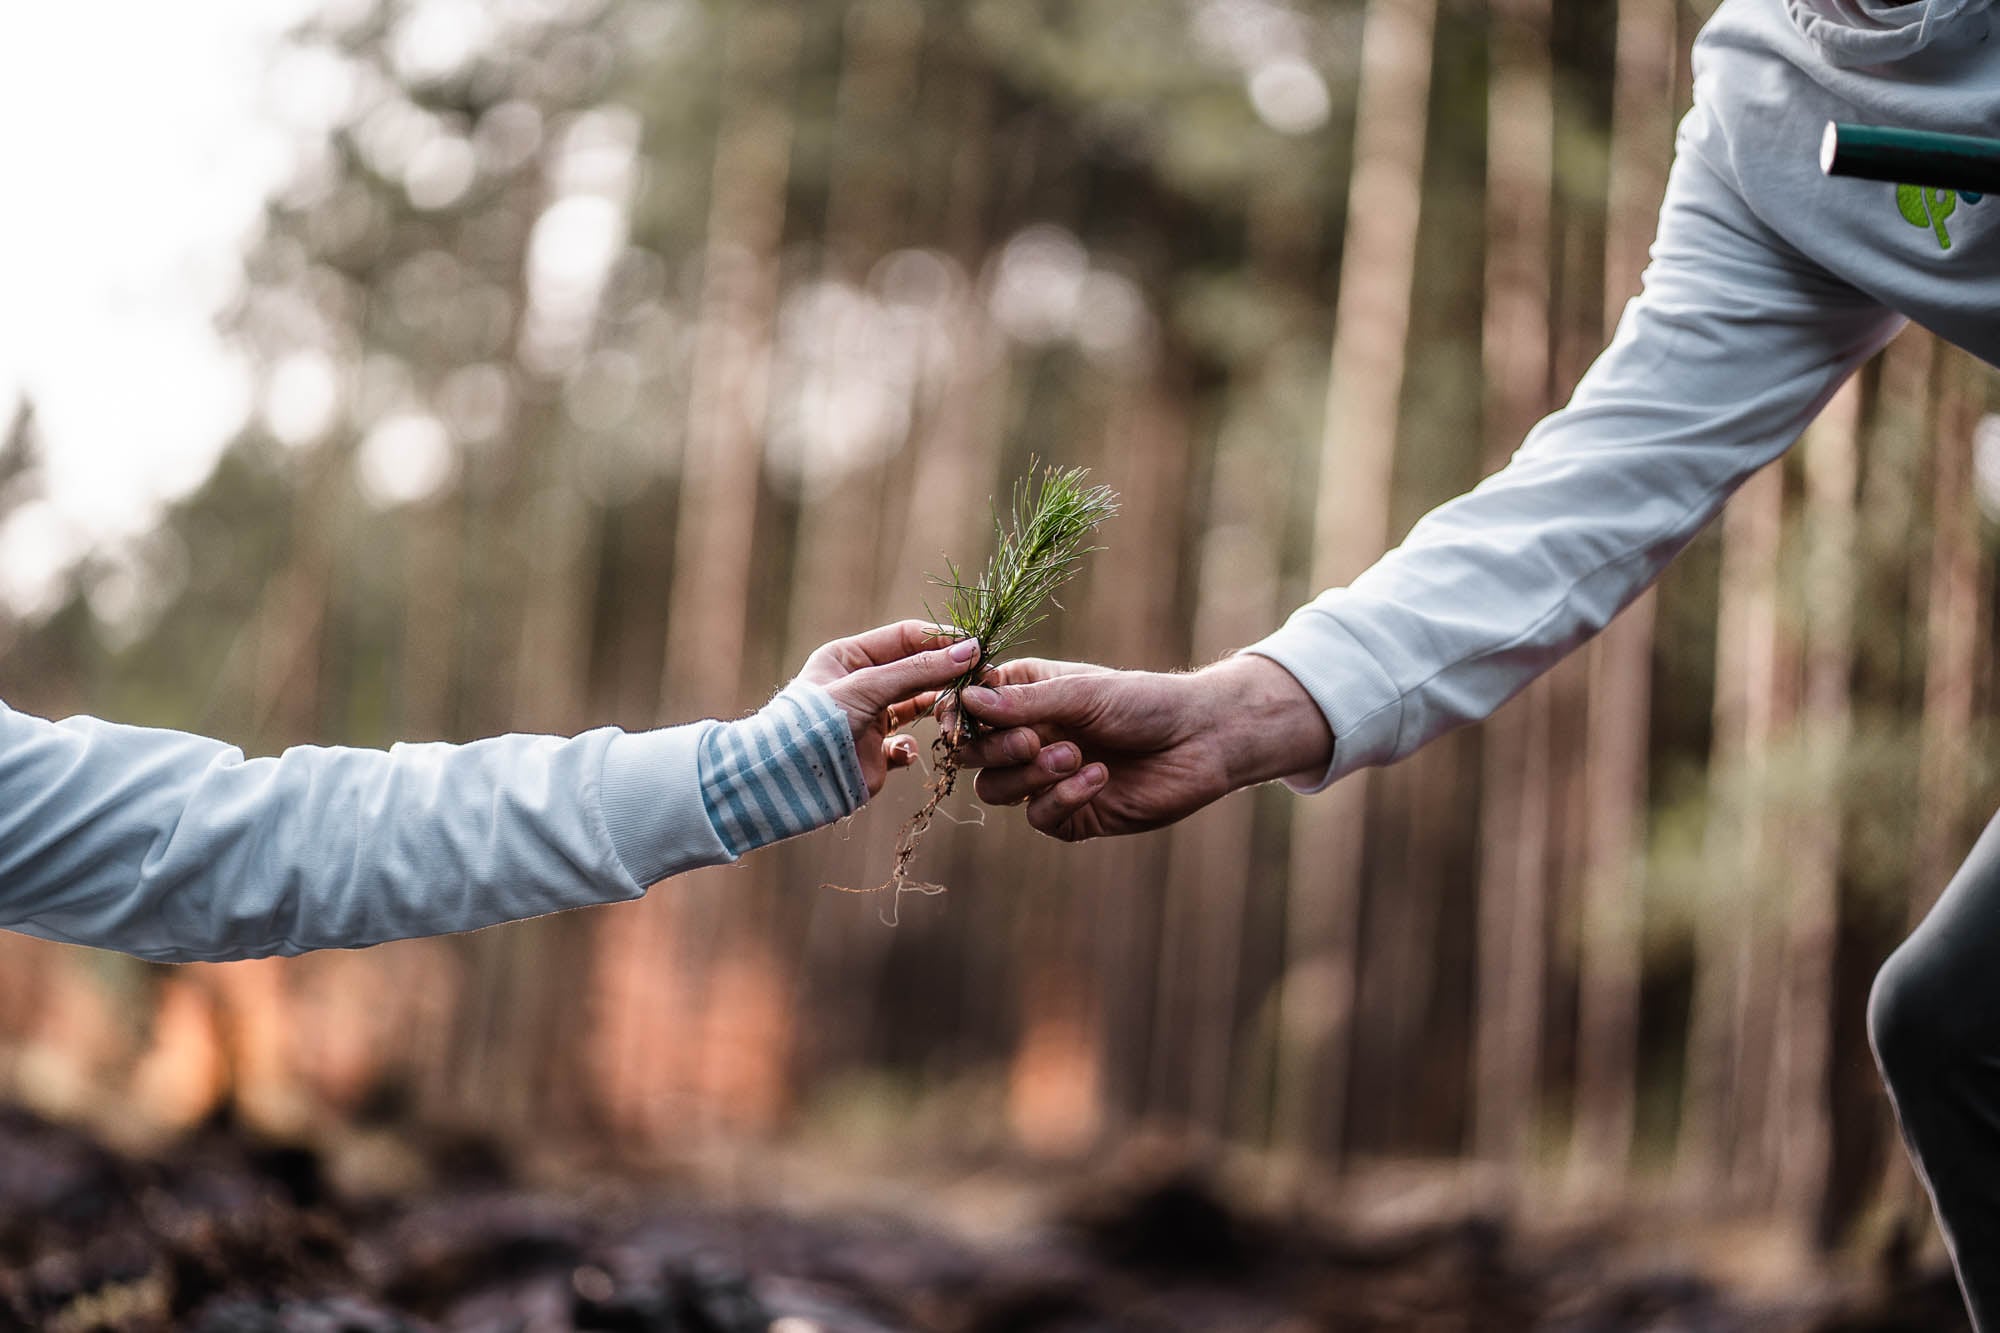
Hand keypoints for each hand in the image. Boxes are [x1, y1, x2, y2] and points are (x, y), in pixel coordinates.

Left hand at [795, 619, 978, 796]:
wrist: (787, 782)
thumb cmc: (817, 722)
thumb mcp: (868, 687)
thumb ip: (919, 670)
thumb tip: (971, 650)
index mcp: (851, 657)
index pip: (907, 637)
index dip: (942, 640)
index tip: (976, 648)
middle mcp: (862, 685)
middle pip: (918, 670)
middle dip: (947, 676)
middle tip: (980, 682)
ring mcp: (870, 719)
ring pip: (919, 707)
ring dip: (938, 712)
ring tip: (953, 719)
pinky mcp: (875, 754)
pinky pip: (906, 745)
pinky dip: (911, 749)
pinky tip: (905, 752)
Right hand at [949, 653, 1332, 840]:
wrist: (1203, 739)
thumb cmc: (1146, 702)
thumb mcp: (1083, 693)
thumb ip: (1024, 701)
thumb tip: (966, 701)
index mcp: (1028, 698)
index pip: (971, 710)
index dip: (961, 717)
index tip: (963, 720)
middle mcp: (1032, 738)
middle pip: (976, 756)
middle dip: (997, 750)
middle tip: (1034, 740)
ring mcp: (1049, 779)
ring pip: (998, 790)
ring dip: (1030, 775)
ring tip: (1073, 757)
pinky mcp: (1074, 815)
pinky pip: (1040, 817)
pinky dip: (1063, 799)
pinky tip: (1099, 779)